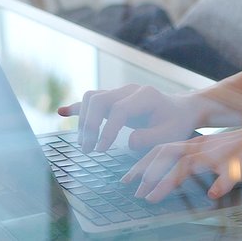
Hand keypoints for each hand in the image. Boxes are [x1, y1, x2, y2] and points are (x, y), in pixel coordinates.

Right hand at [57, 84, 200, 152]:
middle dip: (90, 125)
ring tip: (85, 144)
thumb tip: (128, 141)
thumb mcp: (171, 134)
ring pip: (92, 98)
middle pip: (100, 99)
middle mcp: (129, 90)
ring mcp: (120, 92)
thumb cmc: (176, 124)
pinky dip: (77, 107)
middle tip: (89, 150)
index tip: (101, 150)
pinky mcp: (113, 99)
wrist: (180, 110)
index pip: (119, 109)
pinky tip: (61, 112)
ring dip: (84, 120)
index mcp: (146, 95)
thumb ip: (151, 137)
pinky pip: (91, 99)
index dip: (107, 130)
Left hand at [122, 117, 241, 201]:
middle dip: (147, 172)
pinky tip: (214, 195)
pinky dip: (220, 184)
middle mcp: (205, 146)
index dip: (143, 164)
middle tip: (133, 191)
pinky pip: (230, 175)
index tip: (128, 179)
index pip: (163, 149)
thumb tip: (176, 170)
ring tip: (154, 197)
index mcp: (199, 143)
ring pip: (190, 164)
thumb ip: (198, 158)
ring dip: (168, 181)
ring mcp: (222, 154)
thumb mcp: (217, 149)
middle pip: (168, 154)